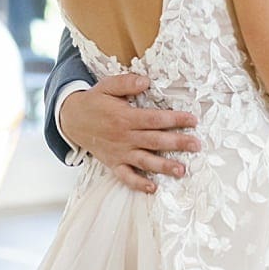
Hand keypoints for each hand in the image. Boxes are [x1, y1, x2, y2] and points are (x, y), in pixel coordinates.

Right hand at [56, 73, 199, 193]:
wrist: (71, 119)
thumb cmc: (94, 101)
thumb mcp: (107, 85)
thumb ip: (126, 82)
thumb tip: (146, 81)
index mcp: (125, 117)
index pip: (155, 119)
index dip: (175, 120)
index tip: (192, 120)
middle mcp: (124, 137)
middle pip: (155, 141)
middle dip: (178, 143)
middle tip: (197, 145)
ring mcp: (119, 152)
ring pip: (145, 161)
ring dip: (164, 167)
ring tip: (182, 171)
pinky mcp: (113, 163)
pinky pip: (126, 177)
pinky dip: (138, 184)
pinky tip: (153, 188)